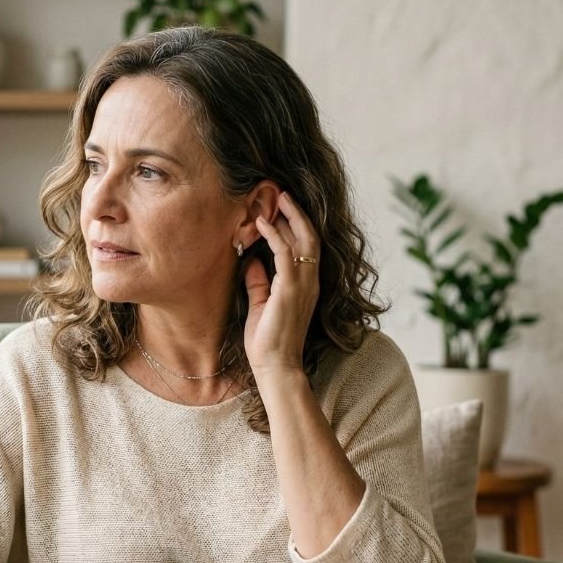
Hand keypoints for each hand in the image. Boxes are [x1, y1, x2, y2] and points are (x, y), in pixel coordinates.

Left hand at [243, 190, 319, 378]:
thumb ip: (259, 283)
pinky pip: (286, 254)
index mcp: (306, 286)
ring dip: (288, 217)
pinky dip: (273, 235)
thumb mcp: (261, 305)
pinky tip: (260, 223)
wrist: (275, 367)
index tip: (281, 209)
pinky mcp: (290, 290)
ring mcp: (303, 286)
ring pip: (303, 240)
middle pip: (310, 237)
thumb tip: (251, 263)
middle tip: (282, 194)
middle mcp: (310, 282)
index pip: (307, 248)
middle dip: (297, 213)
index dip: (296, 226)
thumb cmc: (268, 342)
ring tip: (274, 200)